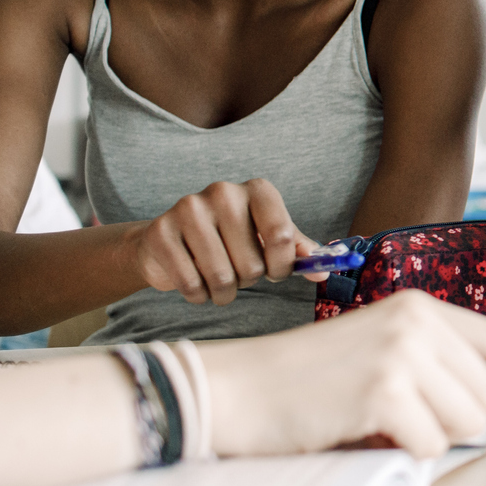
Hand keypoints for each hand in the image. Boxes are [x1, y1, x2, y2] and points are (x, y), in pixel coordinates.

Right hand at [127, 179, 314, 306]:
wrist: (172, 240)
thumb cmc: (230, 240)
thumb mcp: (269, 239)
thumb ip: (297, 252)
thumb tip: (325, 269)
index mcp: (257, 190)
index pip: (281, 235)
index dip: (282, 265)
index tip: (275, 272)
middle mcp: (223, 192)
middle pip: (252, 262)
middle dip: (249, 280)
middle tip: (240, 273)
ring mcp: (188, 209)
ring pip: (222, 277)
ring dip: (224, 292)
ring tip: (219, 282)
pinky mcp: (161, 232)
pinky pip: (191, 283)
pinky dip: (198, 295)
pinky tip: (195, 282)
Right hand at [201, 290, 485, 458]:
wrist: (236, 388)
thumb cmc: (306, 381)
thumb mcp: (379, 352)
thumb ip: (434, 365)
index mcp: (423, 309)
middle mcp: (422, 322)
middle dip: (451, 419)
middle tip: (393, 411)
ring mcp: (405, 354)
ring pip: (465, 424)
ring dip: (425, 437)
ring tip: (373, 417)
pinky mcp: (385, 391)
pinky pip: (429, 446)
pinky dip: (400, 453)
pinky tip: (361, 430)